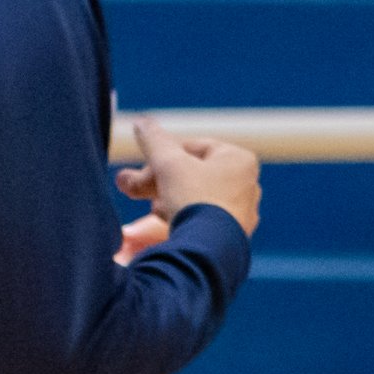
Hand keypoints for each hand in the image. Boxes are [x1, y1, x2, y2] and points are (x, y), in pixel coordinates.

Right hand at [116, 115, 261, 255]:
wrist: (208, 250)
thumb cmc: (193, 199)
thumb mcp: (167, 163)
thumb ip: (153, 140)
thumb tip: (141, 122)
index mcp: (239, 160)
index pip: (192, 147)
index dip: (162, 156)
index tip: (143, 168)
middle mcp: (247, 185)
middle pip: (191, 174)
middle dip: (156, 180)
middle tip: (127, 185)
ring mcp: (241, 213)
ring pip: (193, 197)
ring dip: (165, 199)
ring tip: (154, 209)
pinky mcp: (231, 237)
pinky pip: (201, 219)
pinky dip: (180, 217)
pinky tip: (165, 223)